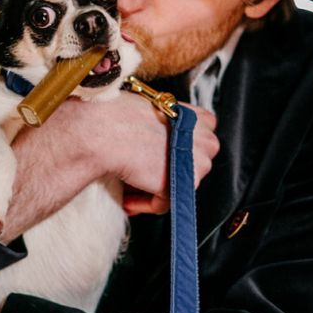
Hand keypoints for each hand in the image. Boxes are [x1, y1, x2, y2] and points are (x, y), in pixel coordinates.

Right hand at [109, 98, 218, 214]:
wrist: (106, 130)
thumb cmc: (119, 114)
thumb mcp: (151, 109)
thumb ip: (164, 123)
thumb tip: (155, 140)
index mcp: (199, 118)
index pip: (201, 139)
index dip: (178, 149)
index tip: (158, 153)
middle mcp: (206, 140)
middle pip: (195, 164)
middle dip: (170, 170)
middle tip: (143, 171)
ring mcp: (198, 165)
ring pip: (180, 184)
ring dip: (156, 188)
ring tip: (131, 186)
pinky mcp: (182, 185)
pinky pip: (164, 203)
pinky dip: (144, 204)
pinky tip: (128, 199)